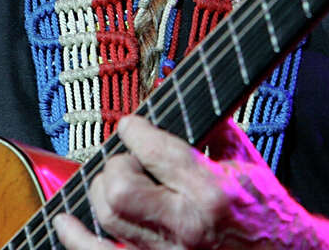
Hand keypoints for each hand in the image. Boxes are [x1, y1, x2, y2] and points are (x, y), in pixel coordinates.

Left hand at [53, 115, 315, 248]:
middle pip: (120, 186)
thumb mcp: (244, 159)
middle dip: (118, 164)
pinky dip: (76, 240)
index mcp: (211, 190)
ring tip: (113, 180)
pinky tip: (64, 222)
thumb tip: (179, 93)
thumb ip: (211, 126)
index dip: (134, 129)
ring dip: (102, 190)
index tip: (132, 126)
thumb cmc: (264, 209)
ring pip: (107, 216)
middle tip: (131, 160)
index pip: (153, 149)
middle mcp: (186, 225)